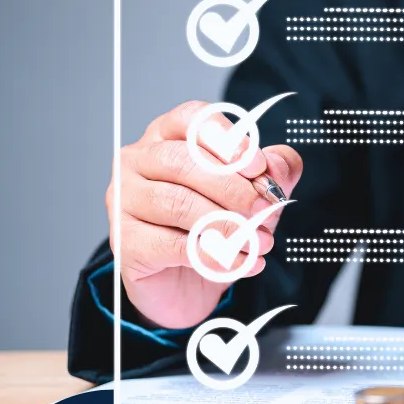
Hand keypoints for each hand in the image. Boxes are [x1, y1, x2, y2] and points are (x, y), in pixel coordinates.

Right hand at [106, 100, 302, 329]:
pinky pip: (173, 245)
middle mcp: (138, 160)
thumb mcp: (253, 195)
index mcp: (168, 135)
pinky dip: (214, 255)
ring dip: (227, 225)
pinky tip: (241, 262)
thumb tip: (279, 165)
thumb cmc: (214, 228)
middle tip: (265, 210)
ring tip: (259, 242)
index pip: (192, 119)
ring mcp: (124, 199)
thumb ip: (272, 173)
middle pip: (183, 161)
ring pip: (177, 203)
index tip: (259, 167)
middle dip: (232, 187)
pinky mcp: (124, 241)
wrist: (184, 284)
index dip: (228, 140)